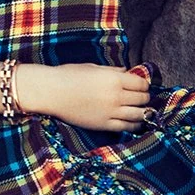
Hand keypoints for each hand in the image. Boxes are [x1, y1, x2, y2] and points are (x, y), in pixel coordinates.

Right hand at [20, 62, 152, 130]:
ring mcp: (110, 112)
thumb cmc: (69, 75)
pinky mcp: (103, 125)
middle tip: (141, 97)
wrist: (50, 92)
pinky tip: (135, 123)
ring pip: (138, 114)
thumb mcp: (93, 68)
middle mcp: (115, 96)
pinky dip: (134, 125)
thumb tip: (127, 71)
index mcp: (114, 79)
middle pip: (142, 99)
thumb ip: (113, 70)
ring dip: (143, 112)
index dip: (144, 85)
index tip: (141, 86)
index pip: (141, 84)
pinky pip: (126, 127)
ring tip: (142, 110)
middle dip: (144, 98)